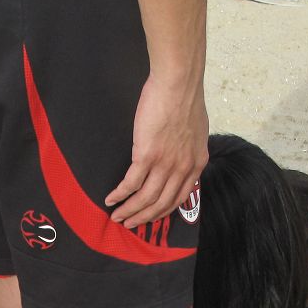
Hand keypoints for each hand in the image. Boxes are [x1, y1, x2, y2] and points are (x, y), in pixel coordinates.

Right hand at [105, 73, 207, 228]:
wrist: (178, 83)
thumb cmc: (185, 99)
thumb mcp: (197, 131)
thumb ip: (189, 148)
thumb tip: (180, 154)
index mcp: (196, 163)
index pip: (179, 197)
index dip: (162, 211)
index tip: (150, 216)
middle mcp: (182, 168)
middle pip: (161, 204)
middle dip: (143, 217)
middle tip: (129, 224)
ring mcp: (164, 164)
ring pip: (145, 198)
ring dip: (129, 210)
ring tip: (117, 216)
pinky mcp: (146, 155)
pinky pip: (130, 183)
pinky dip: (119, 194)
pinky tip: (111, 198)